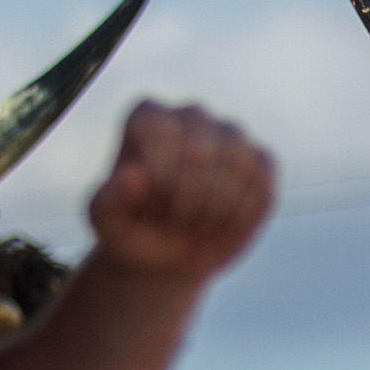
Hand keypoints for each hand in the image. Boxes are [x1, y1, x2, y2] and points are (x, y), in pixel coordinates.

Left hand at [83, 102, 275, 285]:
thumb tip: (133, 176)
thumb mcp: (106, 223)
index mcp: (147, 116)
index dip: (161, 182)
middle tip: (175, 222)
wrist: (166, 254)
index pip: (162, 133)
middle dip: (189, 202)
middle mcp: (192, 115)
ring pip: (238, 165)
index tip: (149, 208)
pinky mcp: (261, 161)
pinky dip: (241, 217)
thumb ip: (108, 201)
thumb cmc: (131, 230)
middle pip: (201, 152)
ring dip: (216, 211)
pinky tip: (221, 226)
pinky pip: (263, 186)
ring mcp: (231, 135)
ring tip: (196, 225)